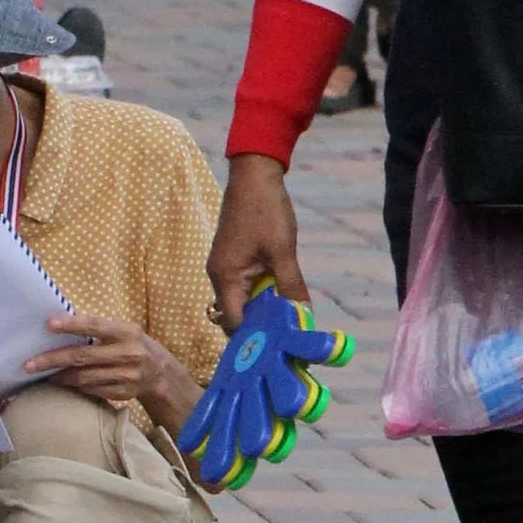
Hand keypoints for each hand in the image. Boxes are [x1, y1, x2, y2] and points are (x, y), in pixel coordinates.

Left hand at [26, 311, 198, 432]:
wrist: (161, 373)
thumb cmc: (133, 345)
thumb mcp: (123, 331)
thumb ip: (99, 329)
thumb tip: (60, 324)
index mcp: (128, 332)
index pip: (96, 326)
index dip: (72, 325)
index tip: (48, 324)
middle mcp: (130, 353)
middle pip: (83, 357)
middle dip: (53, 360)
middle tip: (29, 364)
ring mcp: (127, 376)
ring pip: (84, 377)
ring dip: (60, 376)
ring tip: (42, 374)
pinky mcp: (122, 393)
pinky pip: (91, 390)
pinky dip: (74, 386)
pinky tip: (62, 382)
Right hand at [210, 156, 307, 327]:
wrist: (255, 174)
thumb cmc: (266, 212)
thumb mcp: (283, 252)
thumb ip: (290, 287)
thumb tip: (303, 317)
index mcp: (224, 278)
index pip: (233, 323)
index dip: (254, 338)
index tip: (278, 348)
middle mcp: (219, 276)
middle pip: (237, 314)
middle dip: (260, 327)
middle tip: (288, 337)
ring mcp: (225, 266)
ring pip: (243, 299)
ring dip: (264, 308)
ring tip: (289, 319)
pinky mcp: (234, 257)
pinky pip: (246, 285)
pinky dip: (262, 293)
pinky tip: (283, 295)